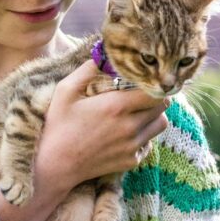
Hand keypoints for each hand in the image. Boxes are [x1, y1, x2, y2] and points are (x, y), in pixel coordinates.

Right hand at [36, 61, 169, 190]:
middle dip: (154, 98)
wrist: (56, 165)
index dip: (151, 84)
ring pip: (160, 125)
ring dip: (152, 117)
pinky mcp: (131, 161)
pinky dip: (143, 137)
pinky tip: (124, 134)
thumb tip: (104, 55)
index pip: (155, 91)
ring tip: (135, 114)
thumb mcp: (66, 90)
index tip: (141, 82)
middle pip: (163, 107)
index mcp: (117, 106)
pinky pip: (149, 144)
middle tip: (138, 96)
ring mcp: (132, 146)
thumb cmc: (58, 125)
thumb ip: (88, 69)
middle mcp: (130, 127)